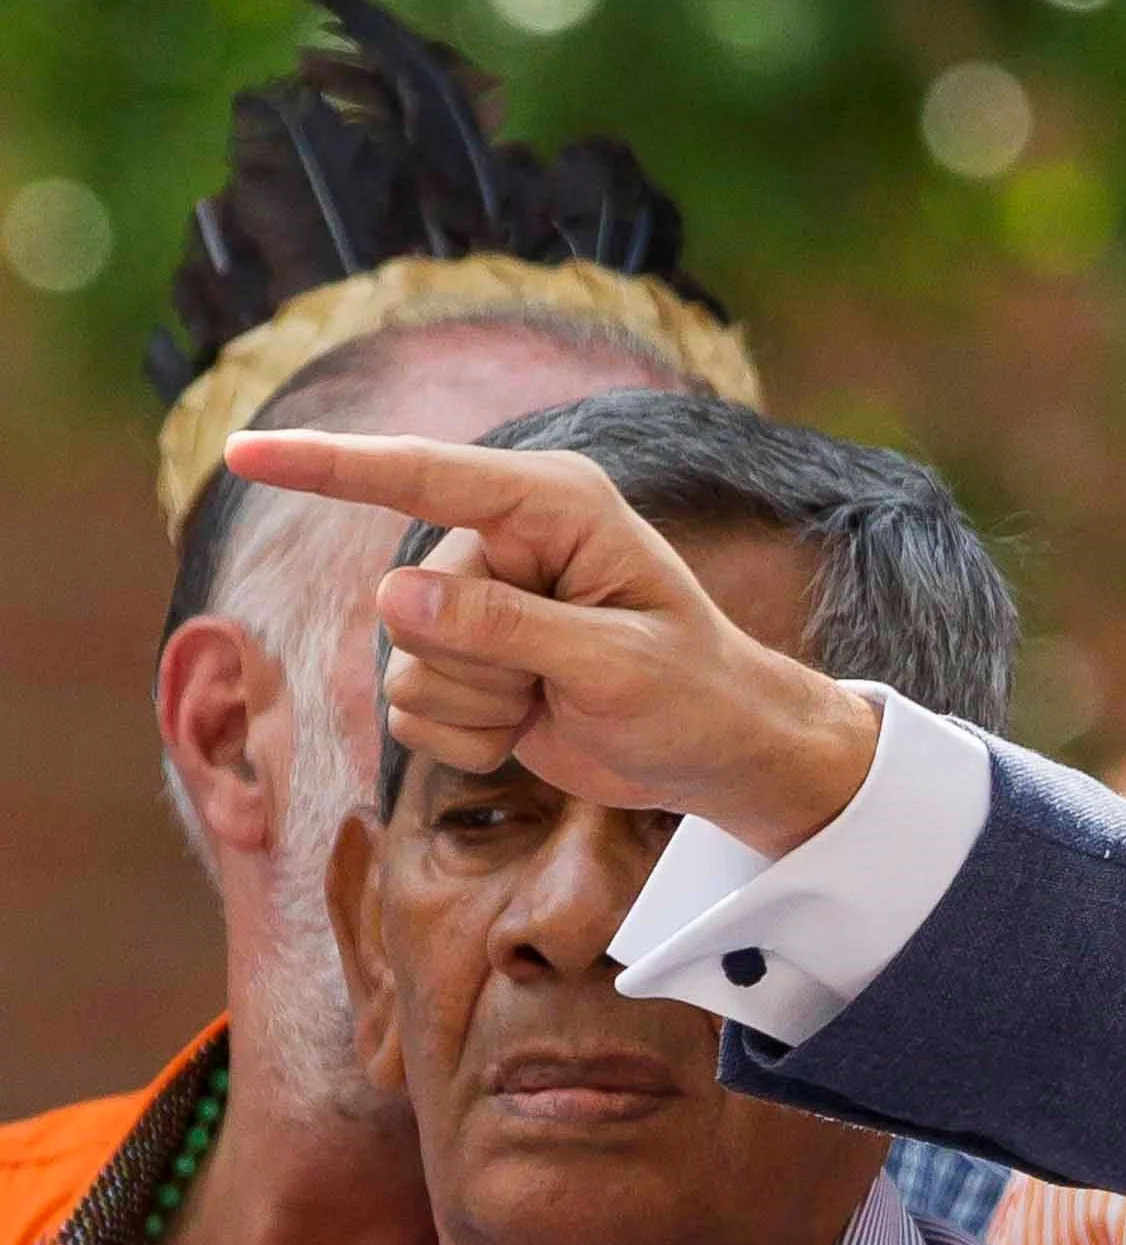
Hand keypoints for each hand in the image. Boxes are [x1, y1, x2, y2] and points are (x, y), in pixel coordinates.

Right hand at [221, 429, 879, 855]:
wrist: (720, 751)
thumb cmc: (696, 694)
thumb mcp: (617, 664)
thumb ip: (509, 627)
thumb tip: (396, 594)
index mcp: (553, 506)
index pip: (422, 475)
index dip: (328, 465)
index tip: (244, 451)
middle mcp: (501, 542)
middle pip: (409, 606)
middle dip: (479, 666)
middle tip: (564, 683)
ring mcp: (473, 604)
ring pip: (404, 666)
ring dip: (477, 707)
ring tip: (553, 702)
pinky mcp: (459, 664)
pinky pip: (410, 712)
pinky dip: (468, 739)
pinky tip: (529, 729)